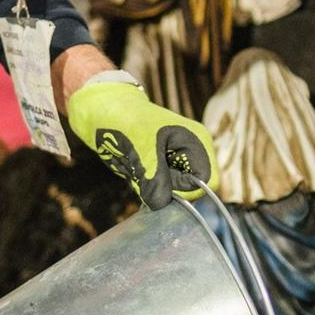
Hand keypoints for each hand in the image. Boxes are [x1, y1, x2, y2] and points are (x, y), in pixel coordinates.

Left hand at [66, 77, 216, 208]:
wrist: (104, 111)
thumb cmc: (127, 121)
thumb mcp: (141, 149)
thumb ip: (154, 179)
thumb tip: (161, 203)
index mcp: (197, 142)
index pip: (210, 182)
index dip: (188, 190)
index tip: (163, 181)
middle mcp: (192, 154)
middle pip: (192, 190)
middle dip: (168, 189)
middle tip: (146, 170)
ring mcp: (177, 162)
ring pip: (174, 193)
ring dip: (154, 187)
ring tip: (138, 166)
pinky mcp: (162, 170)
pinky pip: (160, 190)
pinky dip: (147, 186)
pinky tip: (135, 169)